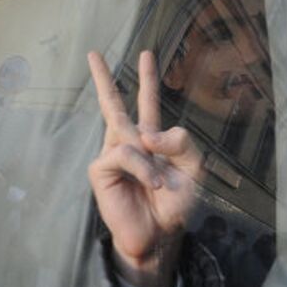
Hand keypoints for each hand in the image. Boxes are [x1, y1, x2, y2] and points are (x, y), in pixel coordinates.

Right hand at [87, 51, 202, 286]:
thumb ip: (181, 143)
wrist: (159, 234)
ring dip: (152, 162)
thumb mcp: (193, 169)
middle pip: (112, 105)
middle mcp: (129, 143)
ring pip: (129, 133)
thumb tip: (148, 133)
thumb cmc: (175, 204)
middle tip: (93, 53)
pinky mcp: (102, 169)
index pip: (148, 103)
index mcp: (151, 140)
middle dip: (102, 78)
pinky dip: (143, 168)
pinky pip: (125, 154)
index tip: (146, 54)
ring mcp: (112, 155)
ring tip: (161, 186)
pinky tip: (152, 183)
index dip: (148, 79)